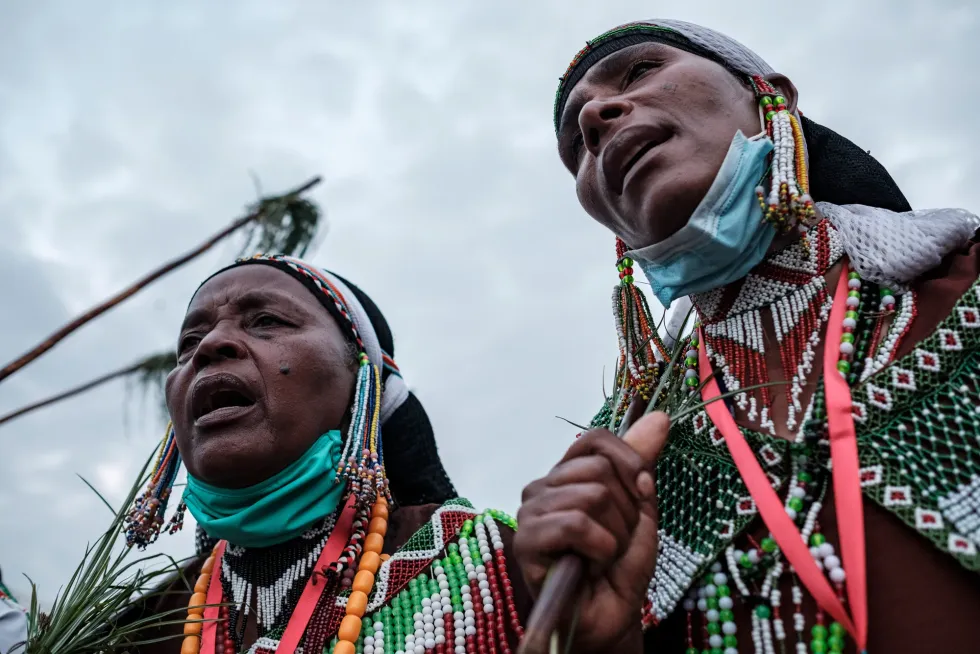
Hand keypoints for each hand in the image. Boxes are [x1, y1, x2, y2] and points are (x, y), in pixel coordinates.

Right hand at [514, 410, 669, 652]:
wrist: (609, 618)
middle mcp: (543, 486)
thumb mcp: (641, 510)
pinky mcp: (526, 540)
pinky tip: (591, 567)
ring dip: (615, 536)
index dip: (631, 463)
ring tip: (603, 558)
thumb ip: (642, 463)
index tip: (644, 494)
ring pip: (592, 496)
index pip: (596, 440)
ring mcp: (530, 512)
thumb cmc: (618, 568)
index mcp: (567, 474)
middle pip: (600, 470)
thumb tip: (660, 417)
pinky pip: (576, 524)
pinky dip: (600, 549)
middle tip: (616, 542)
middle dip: (626, 512)